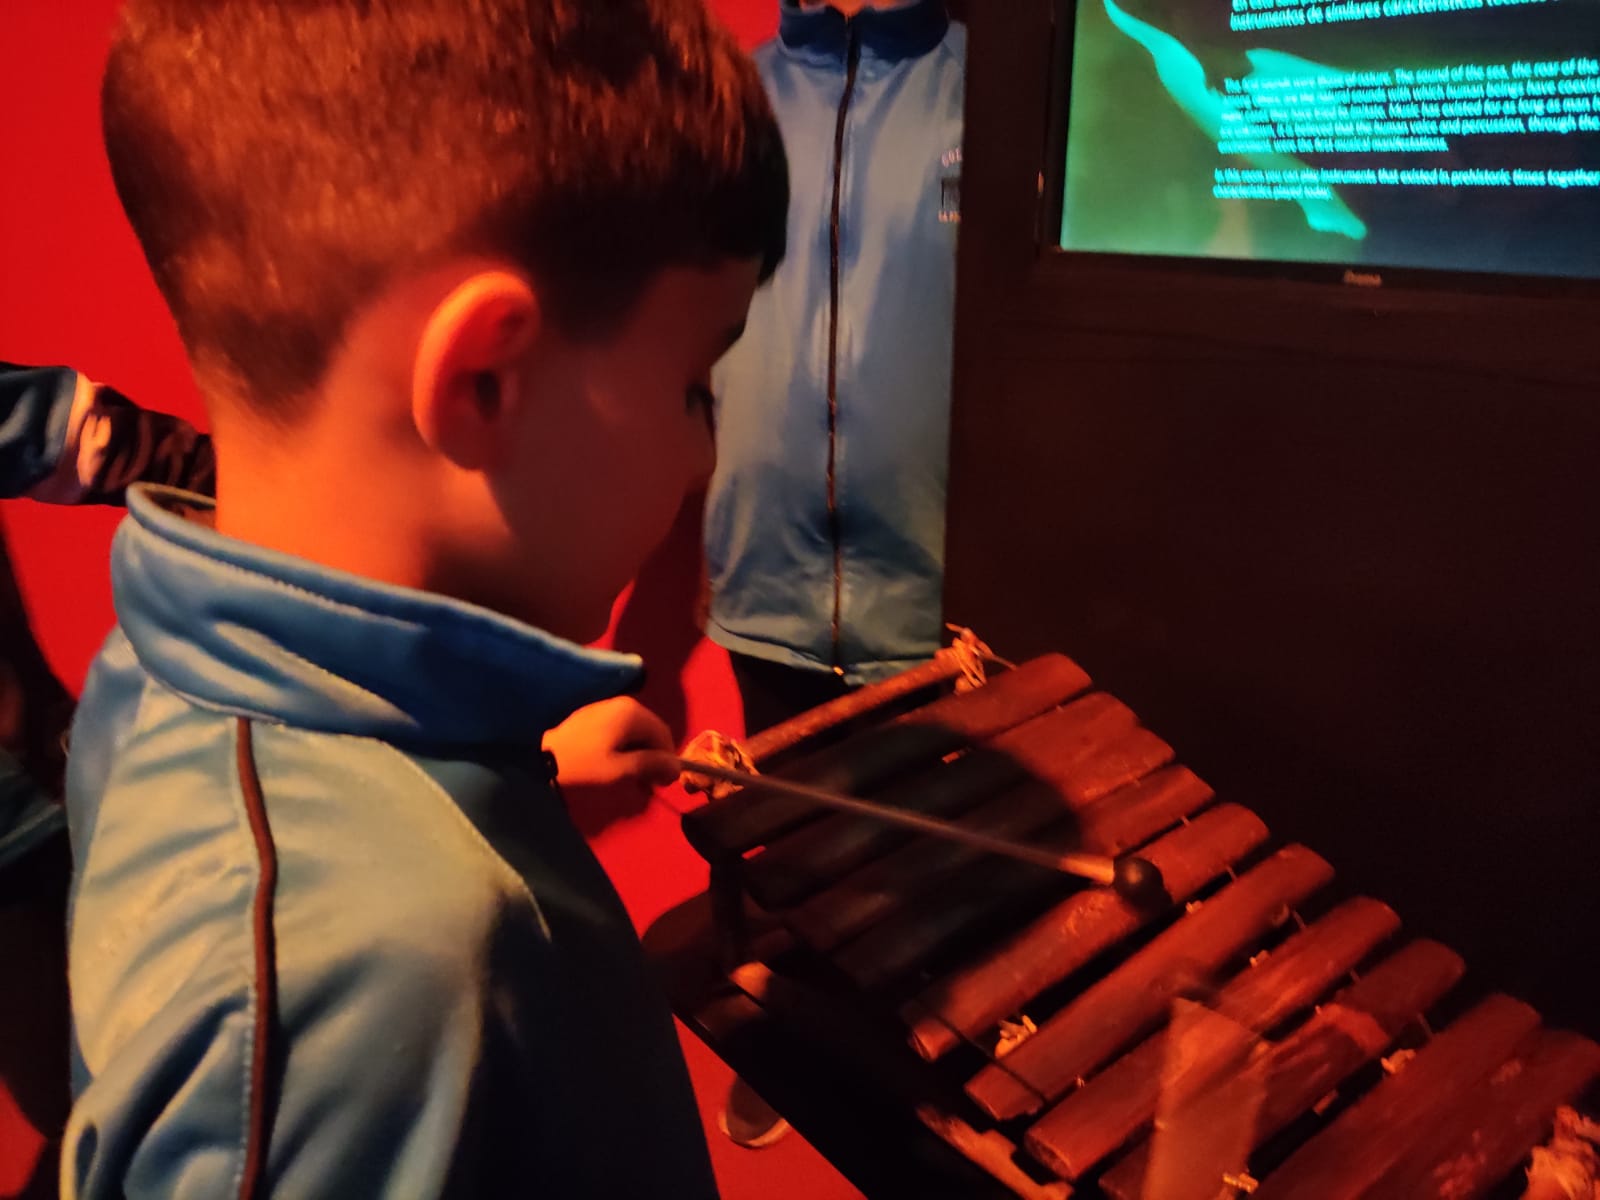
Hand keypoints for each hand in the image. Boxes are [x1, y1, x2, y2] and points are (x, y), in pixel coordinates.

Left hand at [542, 697, 679, 791]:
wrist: (538, 759)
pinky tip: (616, 764)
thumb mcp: (620, 771)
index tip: (663, 783)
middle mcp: (622, 703)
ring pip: (635, 730)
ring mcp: (605, 706)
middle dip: (653, 756)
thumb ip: (651, 765)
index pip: (664, 733)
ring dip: (639, 753)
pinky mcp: (592, 715)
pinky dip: (624, 746)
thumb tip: (677, 767)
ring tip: (632, 777)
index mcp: (632, 712)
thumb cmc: (582, 766)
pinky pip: (619, 729)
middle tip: (647, 783)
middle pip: (650, 730)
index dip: (668, 759)